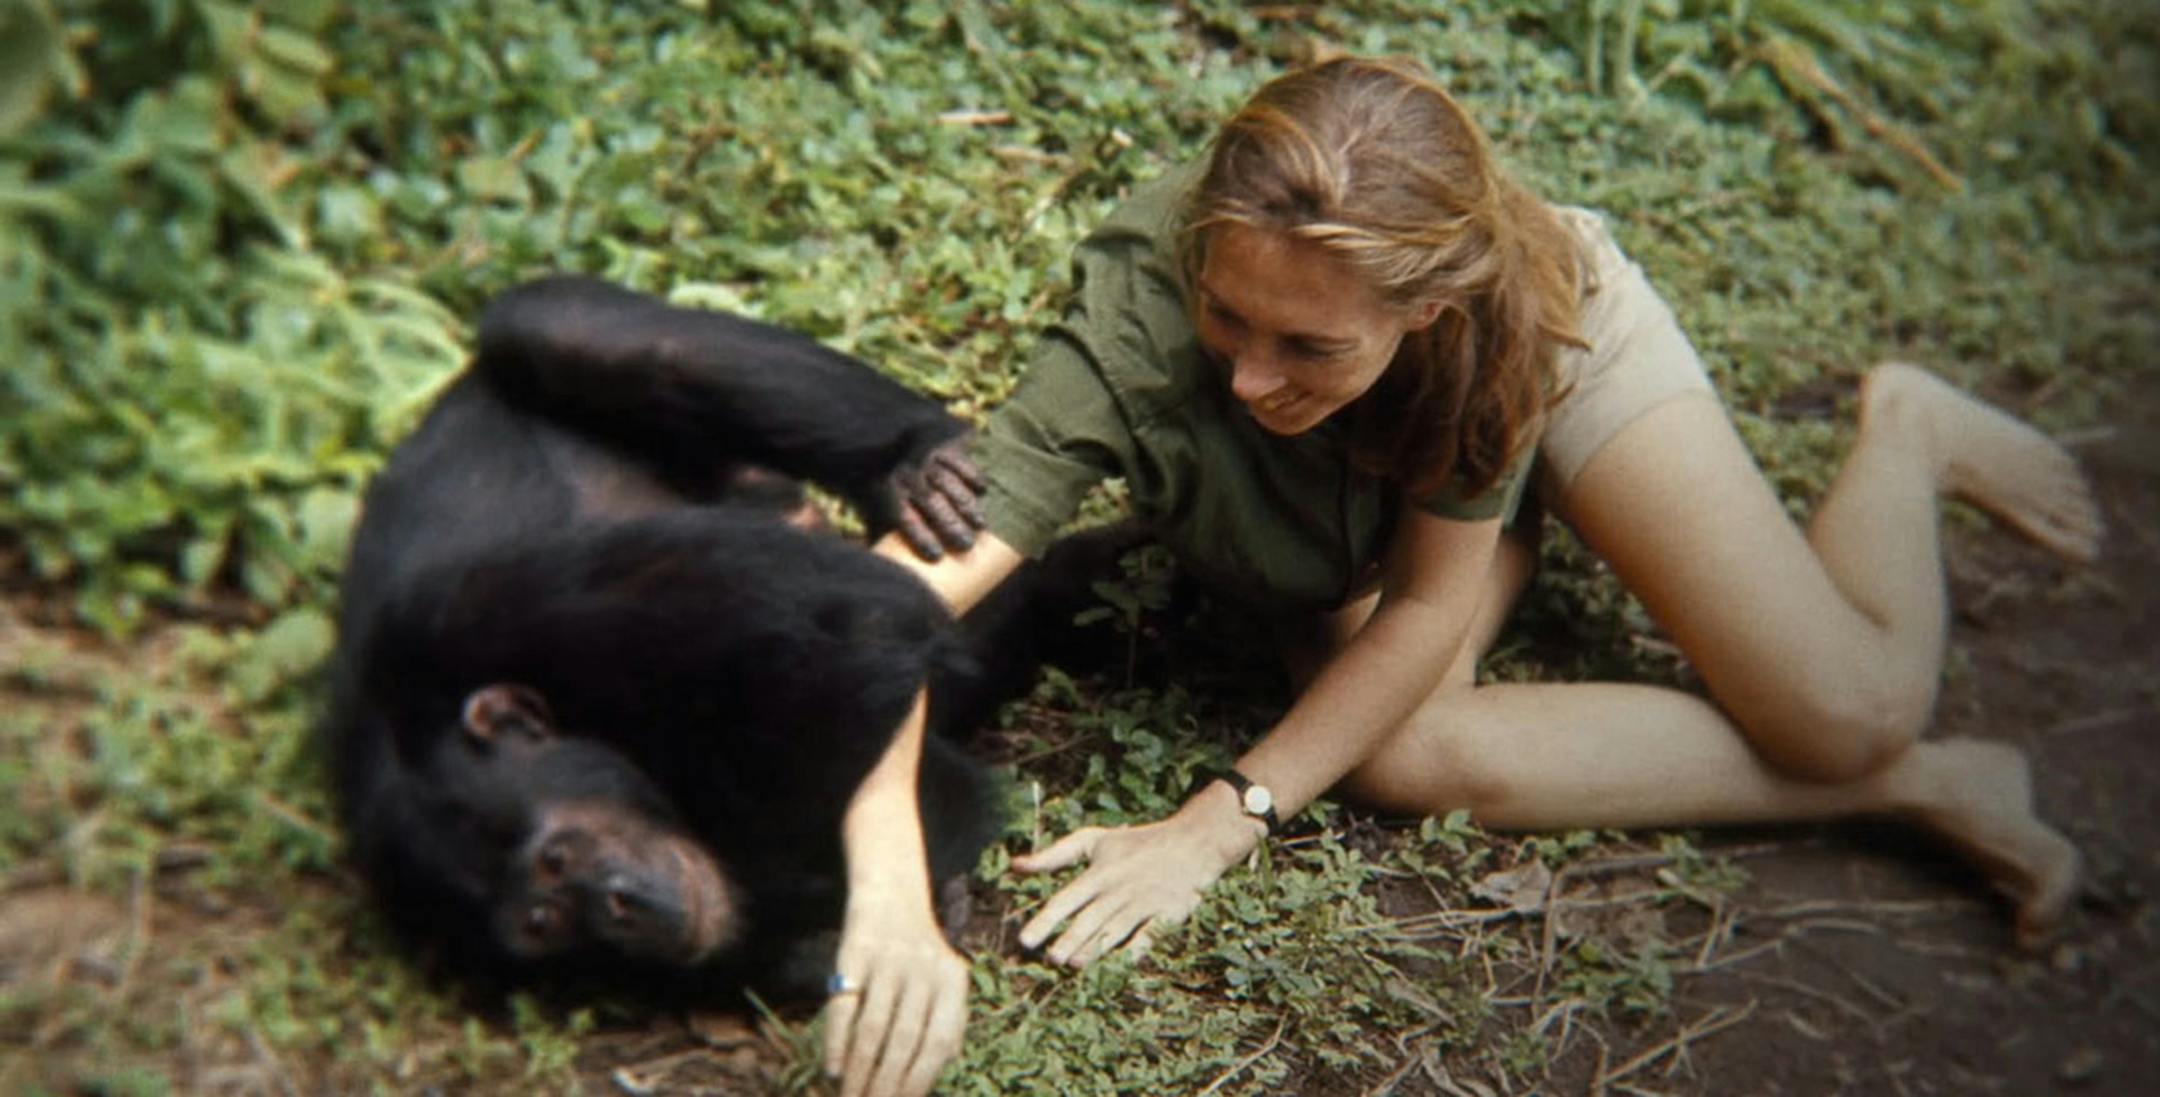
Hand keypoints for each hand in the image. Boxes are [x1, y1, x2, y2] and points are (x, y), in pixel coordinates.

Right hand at [822, 884, 969, 1096]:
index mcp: (954, 981)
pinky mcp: (855, 952)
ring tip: (850, 1096)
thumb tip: (937, 1072)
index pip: (938, 1043)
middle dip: (887, 1083)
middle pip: (905, 1040)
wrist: (891, 896)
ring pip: (873, 1028)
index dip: (919, 1081)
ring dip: (860, 1070)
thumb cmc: (919, 954)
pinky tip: (833, 1069)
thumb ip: (948, 1022)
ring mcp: (889, 959)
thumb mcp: (945, 980)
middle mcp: (924, 969)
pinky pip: (844, 1006)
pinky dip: (837, 1041)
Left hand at [887, 433, 986, 560]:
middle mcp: (906, 474)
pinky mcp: (941, 445)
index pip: (905, 517)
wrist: (892, 443)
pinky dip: (972, 475)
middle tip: (967, 545)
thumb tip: (895, 567)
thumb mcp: (878, 508)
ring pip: (948, 483)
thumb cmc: (890, 488)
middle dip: (950, 525)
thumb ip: (886, 534)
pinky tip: (982, 490)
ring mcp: (925, 457)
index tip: (937, 557)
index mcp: (889, 492)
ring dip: (966, 506)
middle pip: (931, 502)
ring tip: (981, 525)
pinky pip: (960, 461)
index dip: (921, 538)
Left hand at [1012, 784, 1262, 966]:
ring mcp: (1143, 903)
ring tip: (1074, 963)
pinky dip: (1135, 949)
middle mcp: (1118, 889)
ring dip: (1095, 947)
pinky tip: (1120, 964)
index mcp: (1099, 873)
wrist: (1192, 843)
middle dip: (1069, 939)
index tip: (1025, 940)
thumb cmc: (1136, 843)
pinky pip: (1148, 936)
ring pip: (1114, 930)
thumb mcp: (1094, 840)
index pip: (1066, 900)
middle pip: (1089, 918)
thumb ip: (1055, 854)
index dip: (1045, 920)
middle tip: (1050, 959)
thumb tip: (1015, 865)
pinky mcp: (1166, 915)